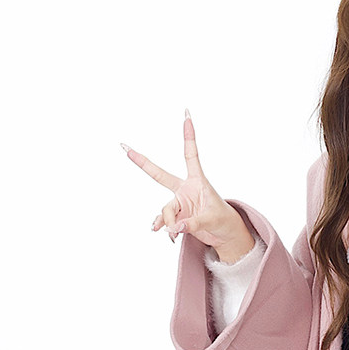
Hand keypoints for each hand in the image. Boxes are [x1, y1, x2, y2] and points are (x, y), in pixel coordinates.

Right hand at [123, 111, 252, 258]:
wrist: (224, 234)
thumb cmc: (222, 220)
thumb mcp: (210, 220)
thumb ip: (191, 223)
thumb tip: (173, 228)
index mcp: (197, 181)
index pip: (190, 155)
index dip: (188, 136)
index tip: (186, 115)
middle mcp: (185, 189)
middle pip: (159, 175)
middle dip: (142, 162)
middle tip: (125, 148)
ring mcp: (179, 203)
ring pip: (166, 210)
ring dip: (168, 222)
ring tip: (176, 232)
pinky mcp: (176, 216)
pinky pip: (164, 221)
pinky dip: (164, 227)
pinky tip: (164, 233)